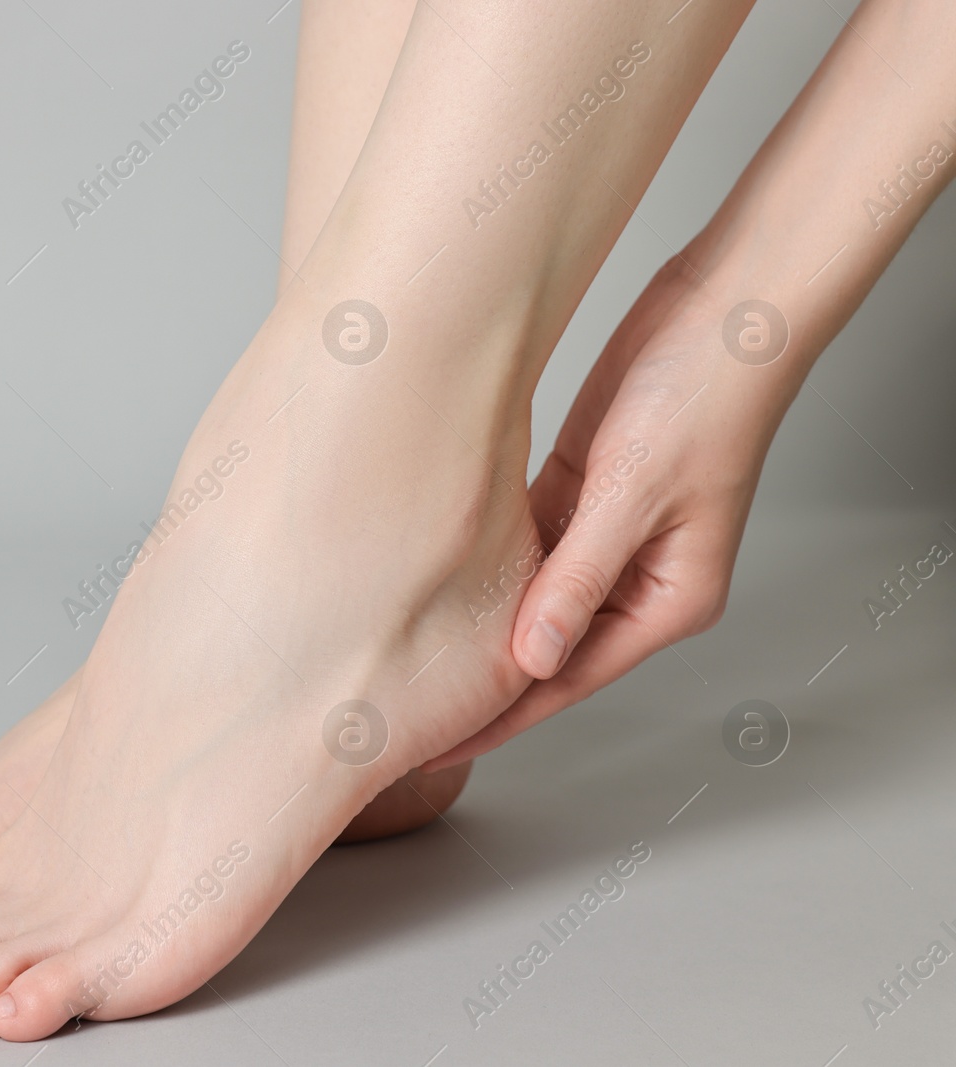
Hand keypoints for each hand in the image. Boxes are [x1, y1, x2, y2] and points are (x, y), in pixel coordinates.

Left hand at [426, 251, 786, 769]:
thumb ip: (579, 579)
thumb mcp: (633, 495)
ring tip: (410, 657)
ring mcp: (608, 537)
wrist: (722, 310)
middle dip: (483, 681)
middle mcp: (638, 578)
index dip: (501, 718)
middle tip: (404, 710)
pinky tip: (437, 581)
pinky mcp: (584, 492)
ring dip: (480, 624)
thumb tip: (535, 659)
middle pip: (547, 648)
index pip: (568, 677)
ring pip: (532, 598)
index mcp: (668, 598)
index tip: (438, 747)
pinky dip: (490, 566)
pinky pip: (529, 546)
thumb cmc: (703, 396)